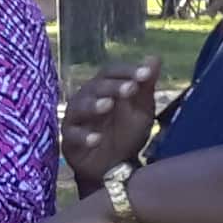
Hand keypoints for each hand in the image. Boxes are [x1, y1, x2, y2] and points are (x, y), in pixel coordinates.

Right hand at [63, 57, 162, 191]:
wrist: (115, 165)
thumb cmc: (127, 133)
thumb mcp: (141, 109)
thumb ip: (145, 86)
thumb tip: (154, 57)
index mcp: (104, 88)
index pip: (111, 72)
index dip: (127, 71)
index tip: (146, 74)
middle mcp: (86, 99)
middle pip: (94, 86)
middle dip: (113, 86)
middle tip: (130, 88)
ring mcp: (75, 119)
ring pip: (78, 107)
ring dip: (93, 105)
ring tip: (108, 106)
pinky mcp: (68, 140)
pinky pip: (71, 135)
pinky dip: (83, 136)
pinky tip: (96, 138)